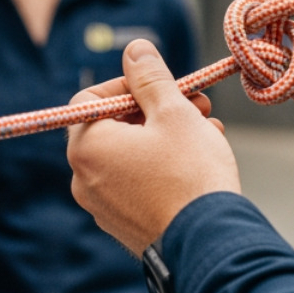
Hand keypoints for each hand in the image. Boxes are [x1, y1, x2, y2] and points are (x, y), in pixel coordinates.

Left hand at [69, 39, 239, 255]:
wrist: (209, 243)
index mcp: (87, 147)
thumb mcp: (174, 112)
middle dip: (154, 109)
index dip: (126, 84)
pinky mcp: (124, 226)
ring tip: (207, 130)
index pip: (89, 98)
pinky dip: (161, 167)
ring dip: (164, 136)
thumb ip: (150, 77)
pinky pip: (136, 184)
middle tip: (195, 103)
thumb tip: (134, 49)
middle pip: (112, 127)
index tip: (160, 85)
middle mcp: (84, 179)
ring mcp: (103, 207)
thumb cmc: (190, 173)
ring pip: (129, 155)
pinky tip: (199, 162)